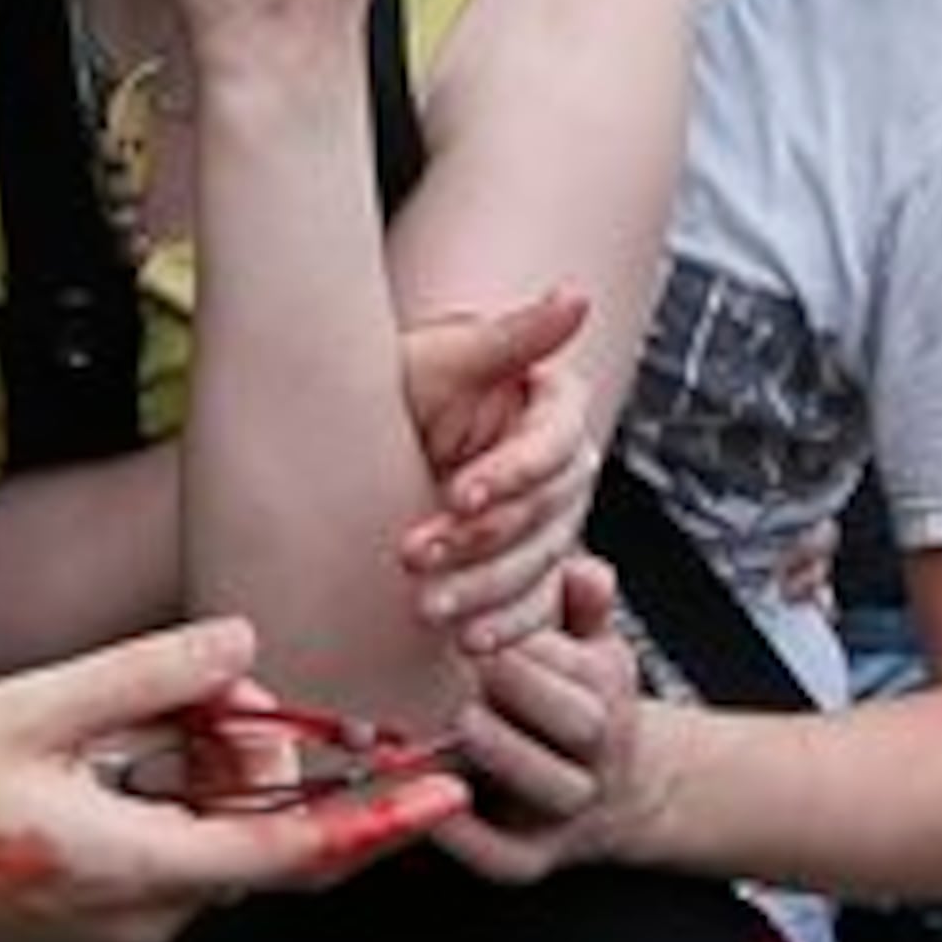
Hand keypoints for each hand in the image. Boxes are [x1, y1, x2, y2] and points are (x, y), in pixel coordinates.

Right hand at [0, 618, 464, 941]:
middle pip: (260, 825)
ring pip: (219, 830)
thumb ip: (149, 676)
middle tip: (200, 681)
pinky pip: (181, 843)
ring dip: (206, 762)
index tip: (449, 792)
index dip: (380, 821)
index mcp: (143, 867)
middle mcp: (153, 912)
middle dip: (258, 747)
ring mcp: (131, 922)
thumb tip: (246, 643)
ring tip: (135, 708)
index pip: (296, 854)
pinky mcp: (109, 914)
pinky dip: (176, 788)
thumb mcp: (35, 709)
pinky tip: (118, 746)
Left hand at [392, 289, 604, 654]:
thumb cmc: (405, 385)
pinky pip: (535, 607)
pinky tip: (470, 644)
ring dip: (484, 592)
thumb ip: (514, 335)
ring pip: (538, 566)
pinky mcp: (531, 571)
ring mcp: (551, 524)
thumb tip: (576, 296)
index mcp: (553, 408)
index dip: (511, 473)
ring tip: (428, 608)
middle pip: (546, 514)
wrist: (365, 442)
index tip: (459, 494)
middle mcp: (563, 467)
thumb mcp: (445, 355)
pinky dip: (508, 627)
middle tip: (415, 555)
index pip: (554, 445)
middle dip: (480, 541)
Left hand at [431, 557, 646, 885]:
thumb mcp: (590, 646)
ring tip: (461, 725)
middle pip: (581, 724)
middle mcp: (597, 755)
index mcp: (607, 692)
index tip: (479, 621)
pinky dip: (470, 840)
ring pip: (553, 789)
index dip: (534, 645)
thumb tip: (584, 569)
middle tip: (473, 665)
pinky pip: (506, 858)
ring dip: (507, 756)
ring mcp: (568, 810)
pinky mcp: (531, 859)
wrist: (614, 791)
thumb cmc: (578, 698)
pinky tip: (433, 807)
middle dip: (529, 691)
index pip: (582, 665)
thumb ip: (583, 607)